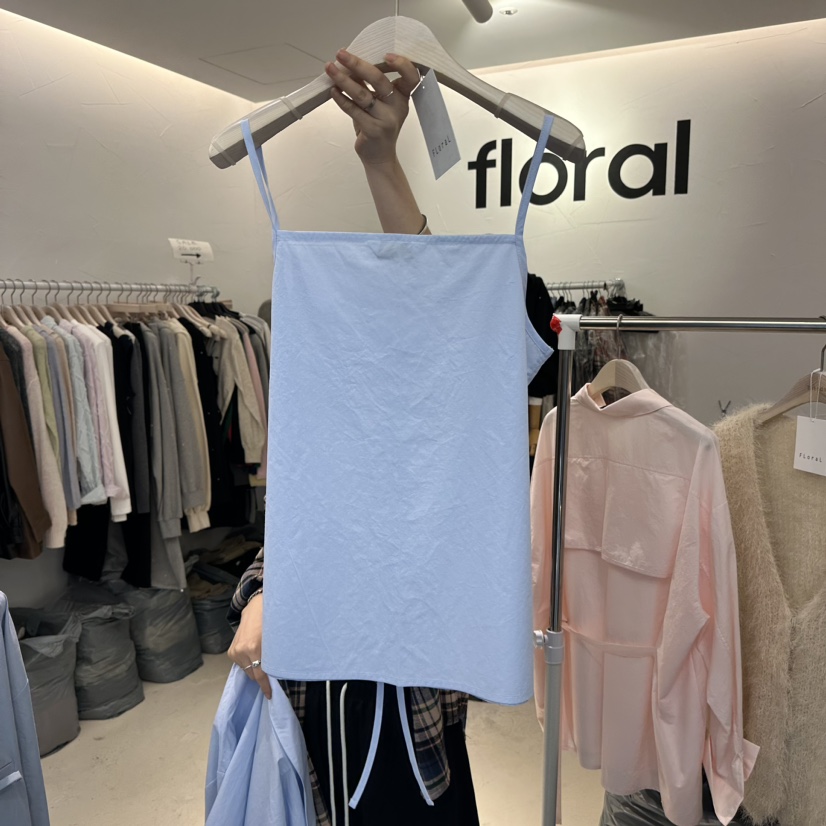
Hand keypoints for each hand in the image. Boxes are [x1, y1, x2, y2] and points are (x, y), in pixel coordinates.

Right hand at [227, 592, 271, 699]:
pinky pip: (241, 664)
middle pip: (253, 675)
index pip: (260, 674)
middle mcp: (241, 651)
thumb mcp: (275, 638)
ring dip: (254, 668)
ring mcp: (234, 651)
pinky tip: (254, 653)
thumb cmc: (271, 620)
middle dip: (262, 676)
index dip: (265, 686)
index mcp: (253, 648)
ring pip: (246, 670)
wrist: (257, 605)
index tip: (270, 695)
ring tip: (262, 658)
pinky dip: (248, 662)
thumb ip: (273, 655)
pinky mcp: (231, 651)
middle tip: (272, 674)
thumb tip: (277, 672)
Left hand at [326, 50, 420, 165]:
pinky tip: (332, 90)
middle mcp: (397, 107)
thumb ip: (367, 84)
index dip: (402, 64)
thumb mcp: (377, 103)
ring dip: (343, 79)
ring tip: (329, 68)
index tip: (386, 54)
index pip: (410, 76)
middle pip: (379, 80)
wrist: (379, 157)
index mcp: (402, 96)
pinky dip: (341, 99)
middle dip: (358, 64)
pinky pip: (353, 110)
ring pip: (362, 94)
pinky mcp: (373, 130)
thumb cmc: (378, 126)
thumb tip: (348, 62)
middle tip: (341, 53)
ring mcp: (386, 119)